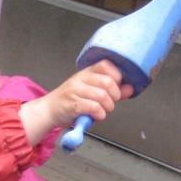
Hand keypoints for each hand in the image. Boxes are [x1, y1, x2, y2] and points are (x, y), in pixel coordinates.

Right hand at [18, 61, 132, 145]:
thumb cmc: (72, 101)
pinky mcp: (72, 104)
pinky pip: (93, 107)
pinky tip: (96, 116)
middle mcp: (81, 78)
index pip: (106, 65)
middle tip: (111, 103)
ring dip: (108, 107)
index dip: (116, 76)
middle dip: (115, 96)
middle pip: (108, 82)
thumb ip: (112, 91)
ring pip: (102, 96)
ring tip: (103, 111)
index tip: (116, 87)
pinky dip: (100, 114)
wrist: (50, 110)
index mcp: (87, 72)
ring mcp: (75, 90)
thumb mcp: (92, 92)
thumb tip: (130, 88)